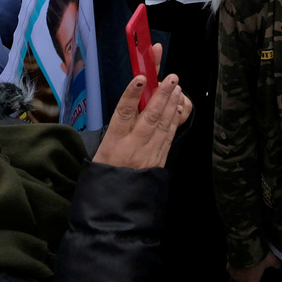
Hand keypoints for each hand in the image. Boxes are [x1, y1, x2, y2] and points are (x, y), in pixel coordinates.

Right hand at [93, 45, 191, 169]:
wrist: (116, 204)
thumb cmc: (106, 170)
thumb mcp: (103, 148)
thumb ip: (118, 126)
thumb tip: (132, 101)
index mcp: (113, 142)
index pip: (123, 113)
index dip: (132, 94)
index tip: (141, 78)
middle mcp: (132, 146)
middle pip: (149, 116)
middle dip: (161, 95)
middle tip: (171, 78)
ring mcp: (148, 154)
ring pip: (162, 125)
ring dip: (171, 104)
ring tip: (177, 88)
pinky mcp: (159, 160)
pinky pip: (168, 137)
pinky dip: (174, 120)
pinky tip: (178, 107)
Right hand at [227, 254, 278, 281]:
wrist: (247, 249)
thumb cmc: (260, 258)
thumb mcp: (271, 260)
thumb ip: (275, 264)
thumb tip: (279, 266)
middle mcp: (242, 281)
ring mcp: (234, 274)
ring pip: (232, 280)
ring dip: (234, 278)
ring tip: (236, 274)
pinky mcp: (230, 266)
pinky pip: (229, 268)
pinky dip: (231, 267)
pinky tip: (233, 262)